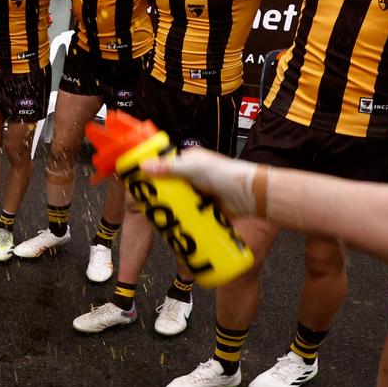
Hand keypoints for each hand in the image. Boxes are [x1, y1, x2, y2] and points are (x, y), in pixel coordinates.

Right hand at [140, 147, 260, 217]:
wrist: (250, 195)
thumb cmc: (226, 174)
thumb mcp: (193, 167)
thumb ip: (169, 167)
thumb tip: (144, 166)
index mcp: (188, 161)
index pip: (163, 166)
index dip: (150, 175)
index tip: (137, 186)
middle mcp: (191, 176)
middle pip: (167, 187)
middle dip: (157, 196)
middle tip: (145, 206)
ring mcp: (198, 193)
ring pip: (176, 202)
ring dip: (169, 209)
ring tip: (156, 218)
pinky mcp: (204, 208)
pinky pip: (187, 214)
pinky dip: (181, 219)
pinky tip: (172, 225)